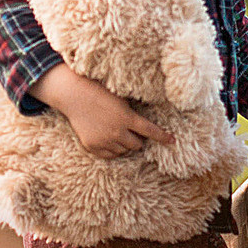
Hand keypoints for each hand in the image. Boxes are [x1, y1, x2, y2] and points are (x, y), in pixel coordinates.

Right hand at [37, 66, 175, 158]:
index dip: (163, 137)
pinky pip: (110, 155)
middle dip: (137, 139)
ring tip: (116, 131)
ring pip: (123, 151)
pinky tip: (108, 138)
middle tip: (130, 130)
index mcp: (126, 117)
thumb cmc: (100, 92)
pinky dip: (112, 150)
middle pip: (137, 145)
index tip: (172, 141)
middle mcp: (117, 132)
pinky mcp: (93, 146)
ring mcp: (104, 141)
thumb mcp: (121, 99)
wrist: (74, 96)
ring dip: (124, 144)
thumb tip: (145, 125)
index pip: (150, 131)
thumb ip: (132, 113)